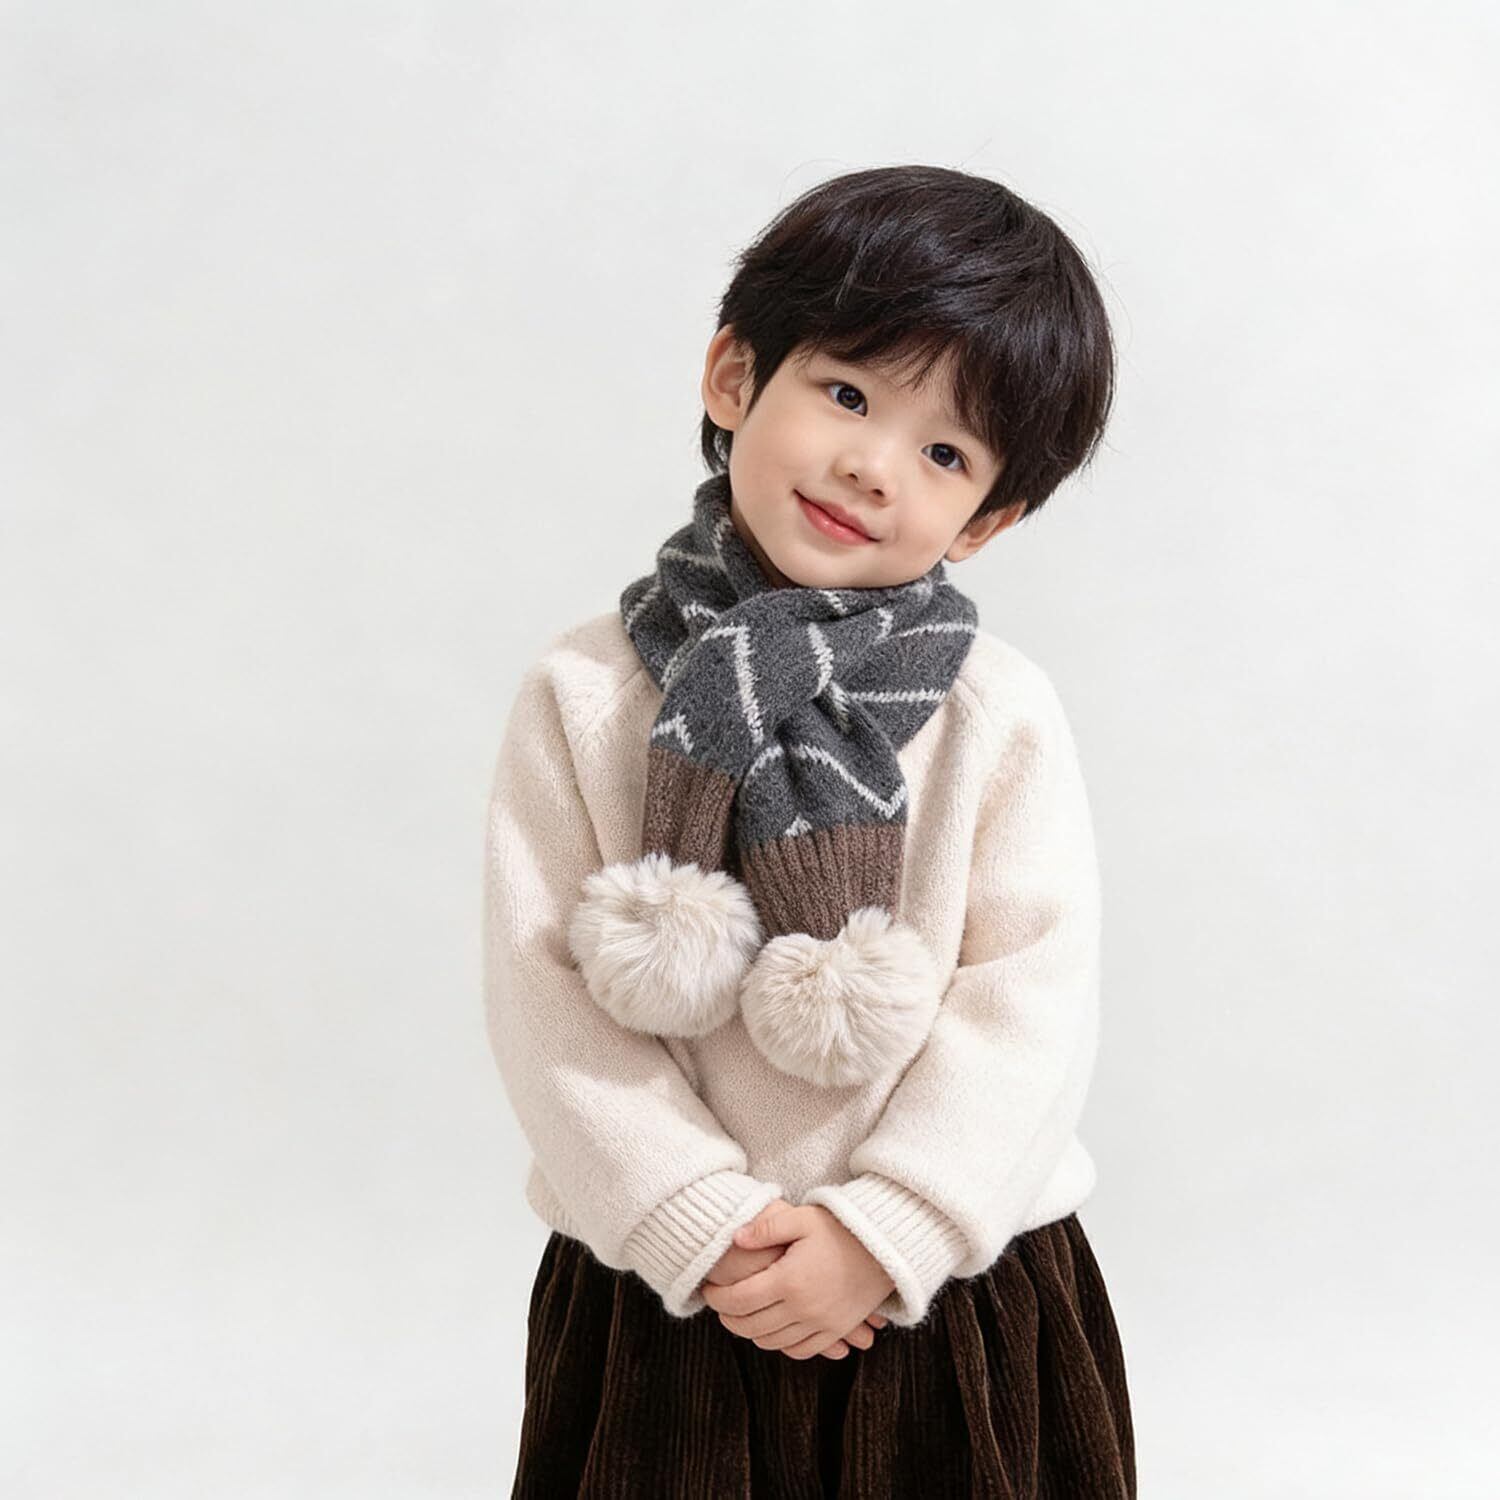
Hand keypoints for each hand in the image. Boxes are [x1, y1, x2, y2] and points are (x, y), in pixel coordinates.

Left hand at [700, 1201, 896, 1360]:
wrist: (886, 1247)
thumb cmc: (842, 1228)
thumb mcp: (803, 1218)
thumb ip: (766, 1227)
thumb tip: (736, 1238)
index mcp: (790, 1280)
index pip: (739, 1300)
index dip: (717, 1297)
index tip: (708, 1289)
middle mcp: (803, 1309)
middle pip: (751, 1326)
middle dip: (728, 1317)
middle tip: (720, 1304)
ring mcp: (821, 1323)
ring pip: (772, 1341)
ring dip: (751, 1332)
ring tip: (742, 1315)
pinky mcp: (836, 1330)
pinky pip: (801, 1349)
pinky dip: (780, 1344)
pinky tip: (772, 1330)